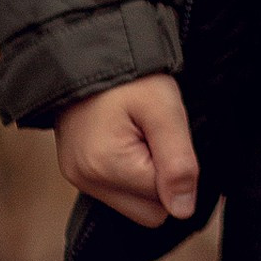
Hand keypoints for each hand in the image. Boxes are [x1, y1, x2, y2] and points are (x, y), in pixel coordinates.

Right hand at [54, 73, 198, 228]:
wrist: (88, 48)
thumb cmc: (129, 75)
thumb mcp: (164, 108)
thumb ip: (178, 162)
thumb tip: (184, 210)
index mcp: (107, 168)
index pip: (163, 203)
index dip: (175, 171)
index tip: (167, 136)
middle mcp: (87, 182)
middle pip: (147, 212)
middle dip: (160, 180)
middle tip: (156, 136)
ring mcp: (78, 178)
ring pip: (132, 203)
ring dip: (144, 175)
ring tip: (140, 133)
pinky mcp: (76, 170)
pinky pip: (115, 189)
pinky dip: (128, 170)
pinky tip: (127, 138)